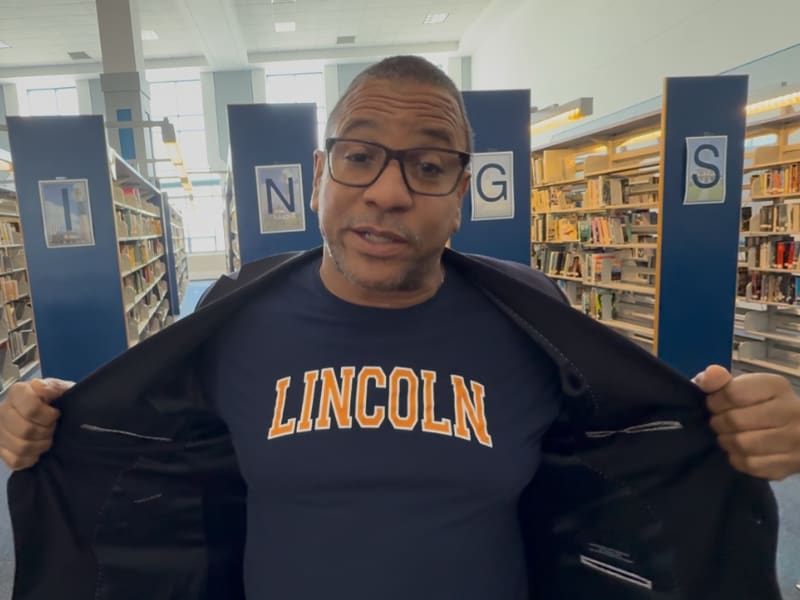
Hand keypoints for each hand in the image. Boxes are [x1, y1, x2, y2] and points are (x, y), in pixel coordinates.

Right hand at [0, 378, 72, 469]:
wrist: (55, 413)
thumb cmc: (58, 400)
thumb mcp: (62, 389)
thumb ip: (54, 387)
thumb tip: (40, 387)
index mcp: (17, 392)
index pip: (31, 409)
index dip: (48, 415)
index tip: (56, 414)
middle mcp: (3, 411)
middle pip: (25, 430)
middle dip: (46, 431)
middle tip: (53, 428)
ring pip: (20, 448)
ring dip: (40, 446)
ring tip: (47, 438)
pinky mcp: (0, 449)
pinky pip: (15, 461)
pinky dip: (31, 458)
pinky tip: (37, 450)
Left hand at [694, 365, 799, 480]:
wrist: (794, 429)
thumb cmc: (759, 404)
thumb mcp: (742, 386)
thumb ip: (720, 380)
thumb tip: (709, 376)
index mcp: (776, 386)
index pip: (732, 394)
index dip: (714, 401)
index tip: (713, 405)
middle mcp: (791, 411)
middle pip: (735, 420)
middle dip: (718, 423)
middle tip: (718, 423)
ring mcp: (795, 439)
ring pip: (742, 445)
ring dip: (726, 441)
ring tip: (726, 436)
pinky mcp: (791, 463)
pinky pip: (751, 465)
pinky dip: (737, 459)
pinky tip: (738, 451)